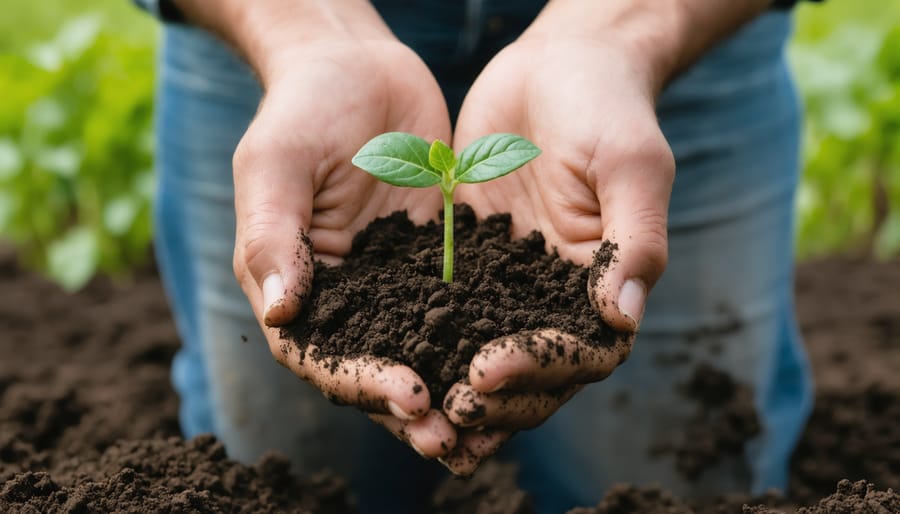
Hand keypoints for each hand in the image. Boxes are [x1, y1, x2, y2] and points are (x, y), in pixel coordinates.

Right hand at [231, 35, 456, 457]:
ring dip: (453, 389)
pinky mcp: (438, 261)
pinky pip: (464, 307)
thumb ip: (274, 235)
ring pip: (423, 349)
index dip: (360, 382)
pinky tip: (518, 359)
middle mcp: (348, 295)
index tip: (408, 394)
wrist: (359, 66)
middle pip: (374, 367)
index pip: (321, 353)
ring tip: (489, 424)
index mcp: (299, 284)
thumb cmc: (303, 108)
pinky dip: (485, 339)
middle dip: (412, 407)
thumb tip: (281, 311)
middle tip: (455, 438)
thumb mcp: (276, 163)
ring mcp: (395, 281)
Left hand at [448, 32, 674, 471]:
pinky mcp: (470, 261)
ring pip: (483, 354)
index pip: (578, 353)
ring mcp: (510, 282)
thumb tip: (623, 317)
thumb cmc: (607, 107)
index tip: (485, 371)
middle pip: (531, 374)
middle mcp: (556, 297)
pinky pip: (445, 309)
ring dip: (452, 389)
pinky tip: (385, 357)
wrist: (558, 65)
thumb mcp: (630, 164)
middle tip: (442, 412)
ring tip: (412, 417)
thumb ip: (634, 240)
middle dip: (491, 401)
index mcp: (603, 287)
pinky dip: (421, 339)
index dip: (536, 371)